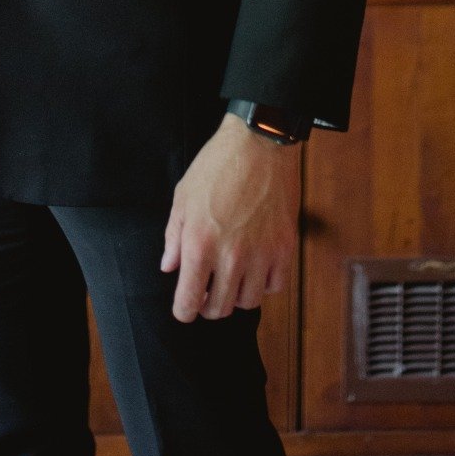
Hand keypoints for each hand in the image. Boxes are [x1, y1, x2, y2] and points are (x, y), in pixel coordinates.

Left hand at [160, 113, 299, 322]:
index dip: (184, 311)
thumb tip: (169, 266)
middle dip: (209, 306)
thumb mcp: (183, 196)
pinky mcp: (285, 248)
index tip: (185, 309)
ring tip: (232, 277)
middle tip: (207, 292)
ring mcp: (261, 254)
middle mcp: (231, 256)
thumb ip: (174, 236)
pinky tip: (256, 267)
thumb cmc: (217, 166)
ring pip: (248, 302)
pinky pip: (275, 286)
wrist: (259, 144)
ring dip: (237, 295)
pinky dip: (264, 284)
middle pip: (220, 309)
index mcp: (199, 244)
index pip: (189, 301)